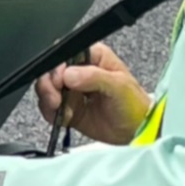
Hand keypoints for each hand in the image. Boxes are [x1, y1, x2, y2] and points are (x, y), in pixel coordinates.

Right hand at [34, 43, 149, 146]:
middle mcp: (80, 71)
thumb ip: (94, 77)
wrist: (137, 131)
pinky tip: (64, 117)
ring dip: (48, 99)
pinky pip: (49, 107)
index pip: (66, 54)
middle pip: (51, 71)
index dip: (58, 66)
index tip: (59, 80)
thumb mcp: (119, 87)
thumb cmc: (135, 105)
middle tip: (56, 97)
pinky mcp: (67, 107)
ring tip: (59, 108)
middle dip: (49, 84)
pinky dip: (51, 113)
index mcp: (93, 57)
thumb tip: (69, 74)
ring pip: (47, 88)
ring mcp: (72, 90)